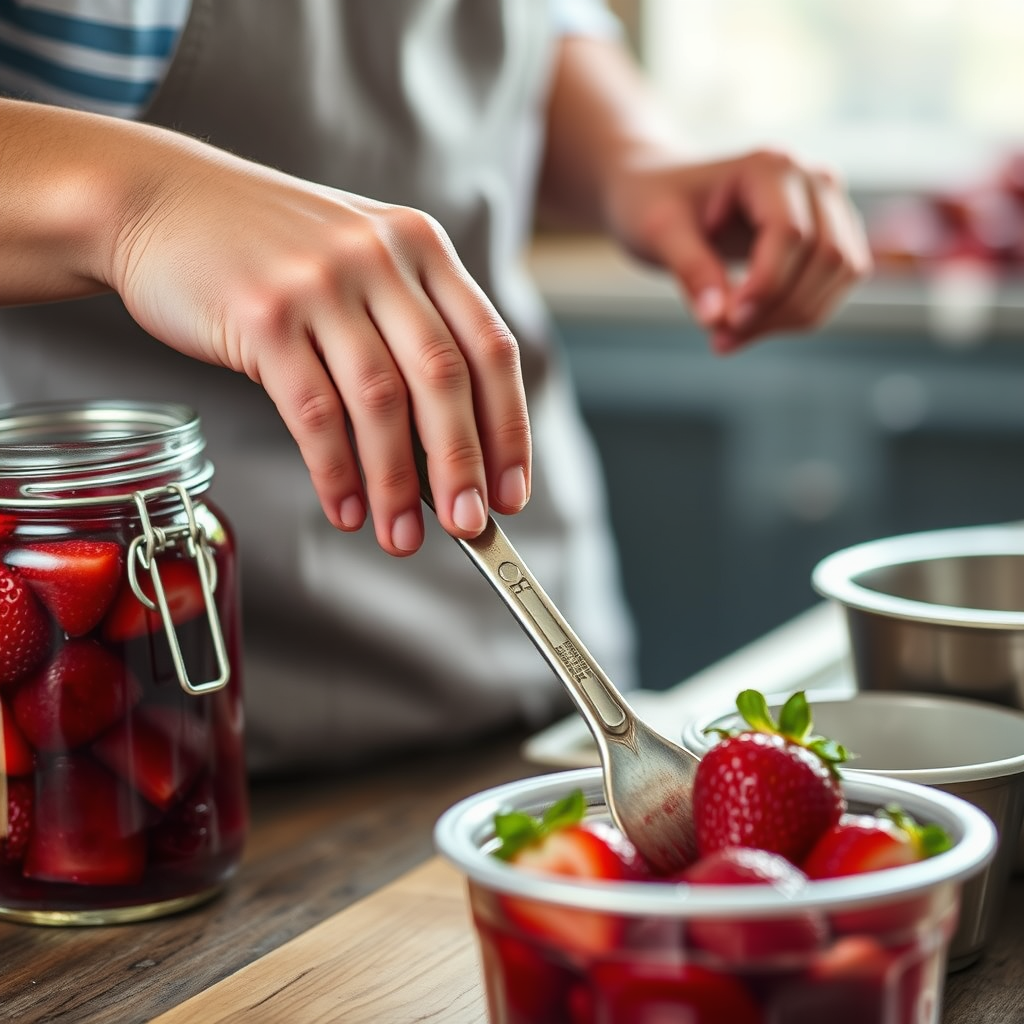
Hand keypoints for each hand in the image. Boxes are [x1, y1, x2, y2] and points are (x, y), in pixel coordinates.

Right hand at [109, 137, 531, 555]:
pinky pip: (312, 411)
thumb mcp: (359, 264)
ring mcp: (320, 282)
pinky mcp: (261, 315)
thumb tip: (446, 453)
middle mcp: (379, 257)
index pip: (490, 348)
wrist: (161, 201)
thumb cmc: (270, 250)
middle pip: (443, 378)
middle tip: (470, 528)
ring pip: (380, 402)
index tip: (511, 491)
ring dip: (397, 483)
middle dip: (462, 465)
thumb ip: (406, 334)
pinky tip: (346, 508)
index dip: (509, 428)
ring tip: (401, 536)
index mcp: (420, 247)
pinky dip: (335, 471)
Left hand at [602, 148, 872, 352]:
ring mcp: (830, 205)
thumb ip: (691, 271)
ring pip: (841, 272)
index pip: (791, 233)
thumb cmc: (654, 204)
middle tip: (720, 340)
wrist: (661, 192)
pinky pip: (835, 284)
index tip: (726, 324)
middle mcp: (812, 178)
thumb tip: (717, 319)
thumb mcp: (660, 233)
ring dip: (790, 319)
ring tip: (729, 337)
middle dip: (777, 309)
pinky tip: (752, 327)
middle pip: (825, 256)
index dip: (766, 285)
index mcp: (770, 166)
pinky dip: (799, 316)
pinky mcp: (831, 235)